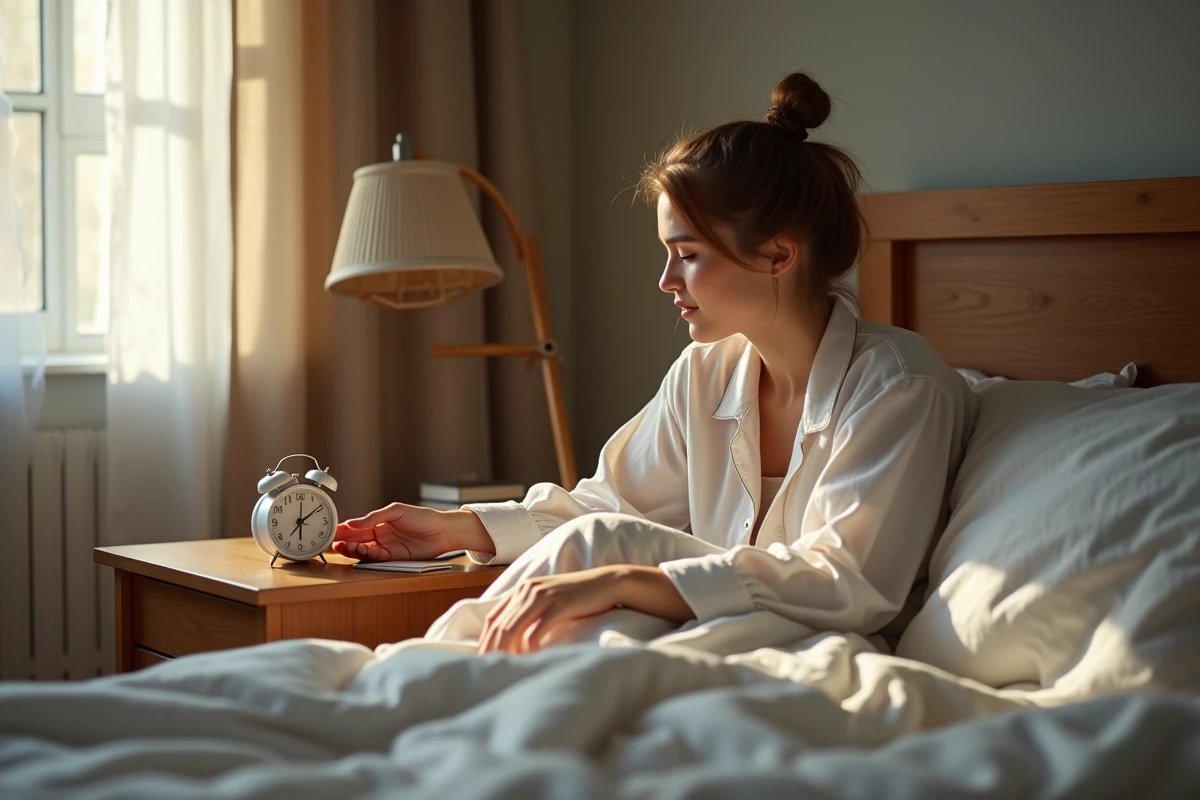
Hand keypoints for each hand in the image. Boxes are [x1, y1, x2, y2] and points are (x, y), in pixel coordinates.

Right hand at [333, 503, 493, 561]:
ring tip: (339, 547)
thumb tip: (353, 522)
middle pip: (356, 540)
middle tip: (328, 543)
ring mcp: (386, 547)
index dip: (343, 529)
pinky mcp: (393, 558)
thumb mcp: (396, 511)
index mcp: (379, 522)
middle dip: (341, 541)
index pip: (356, 526)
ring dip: (350, 549)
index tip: (330, 530)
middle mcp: (380, 535)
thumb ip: (374, 517)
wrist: (442, 531)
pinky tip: (357, 552)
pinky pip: (374, 558)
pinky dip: (364, 555)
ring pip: (362, 550)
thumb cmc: (423, 517)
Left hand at [478, 565, 694, 654]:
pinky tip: (530, 661)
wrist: (608, 583)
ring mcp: (543, 595)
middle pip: (499, 626)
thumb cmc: (578, 598)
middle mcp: (528, 590)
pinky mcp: (559, 603)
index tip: (482, 663)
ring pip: (513, 628)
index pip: (493, 619)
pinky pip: (536, 629)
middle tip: (489, 673)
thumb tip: (513, 642)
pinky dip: (529, 648)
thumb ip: (530, 615)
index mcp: (522, 590)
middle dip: (492, 651)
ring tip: (505, 671)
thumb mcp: (549, 602)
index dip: (484, 642)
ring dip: (507, 652)